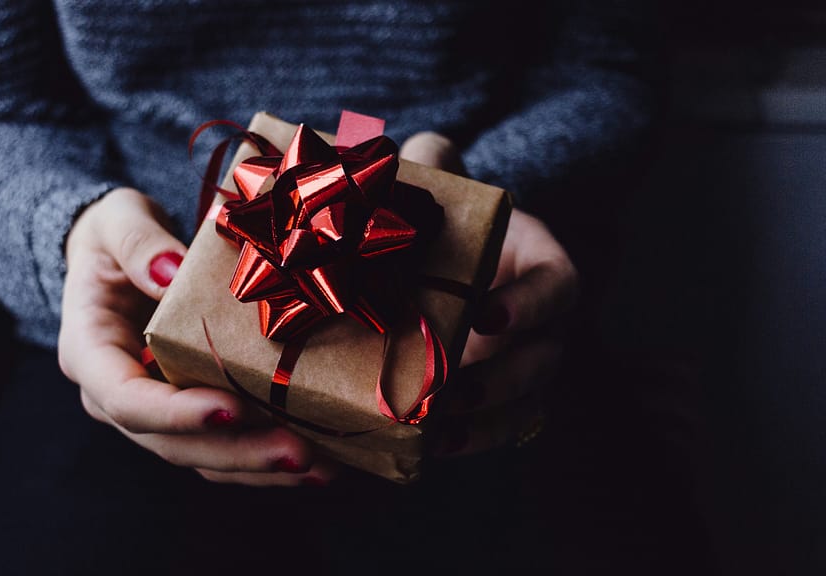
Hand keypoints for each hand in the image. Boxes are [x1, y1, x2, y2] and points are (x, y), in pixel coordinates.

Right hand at [58, 187, 331, 485]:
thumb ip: (138, 243)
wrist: (120, 255)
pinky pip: (223, 447)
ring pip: (202, 457)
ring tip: (319, 466)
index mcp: (89, 352)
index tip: (232, 408)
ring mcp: (153, 411)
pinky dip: (265, 459)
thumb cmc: (115, 236)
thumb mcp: (117, 221)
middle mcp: (115, 396)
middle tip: (297, 451)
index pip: (125, 398)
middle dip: (237, 452)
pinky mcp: (188, 414)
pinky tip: (317, 461)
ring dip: (260, 466)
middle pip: (171, 443)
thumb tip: (170, 272)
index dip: (176, 413)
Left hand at [400, 133, 578, 454]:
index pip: (558, 287)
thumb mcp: (451, 197)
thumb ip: (438, 169)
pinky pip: (501, 430)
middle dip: (501, 378)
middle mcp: (549, 324)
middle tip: (450, 387)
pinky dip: (471, 441)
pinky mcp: (506, 402)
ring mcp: (531, 367)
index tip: (486, 316)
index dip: (529, 305)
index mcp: (544, 267)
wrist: (453, 273)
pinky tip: (431, 448)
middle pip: (544, 358)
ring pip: (527, 404)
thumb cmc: (456, 230)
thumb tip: (421, 150)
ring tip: (437, 428)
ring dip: (484, 421)